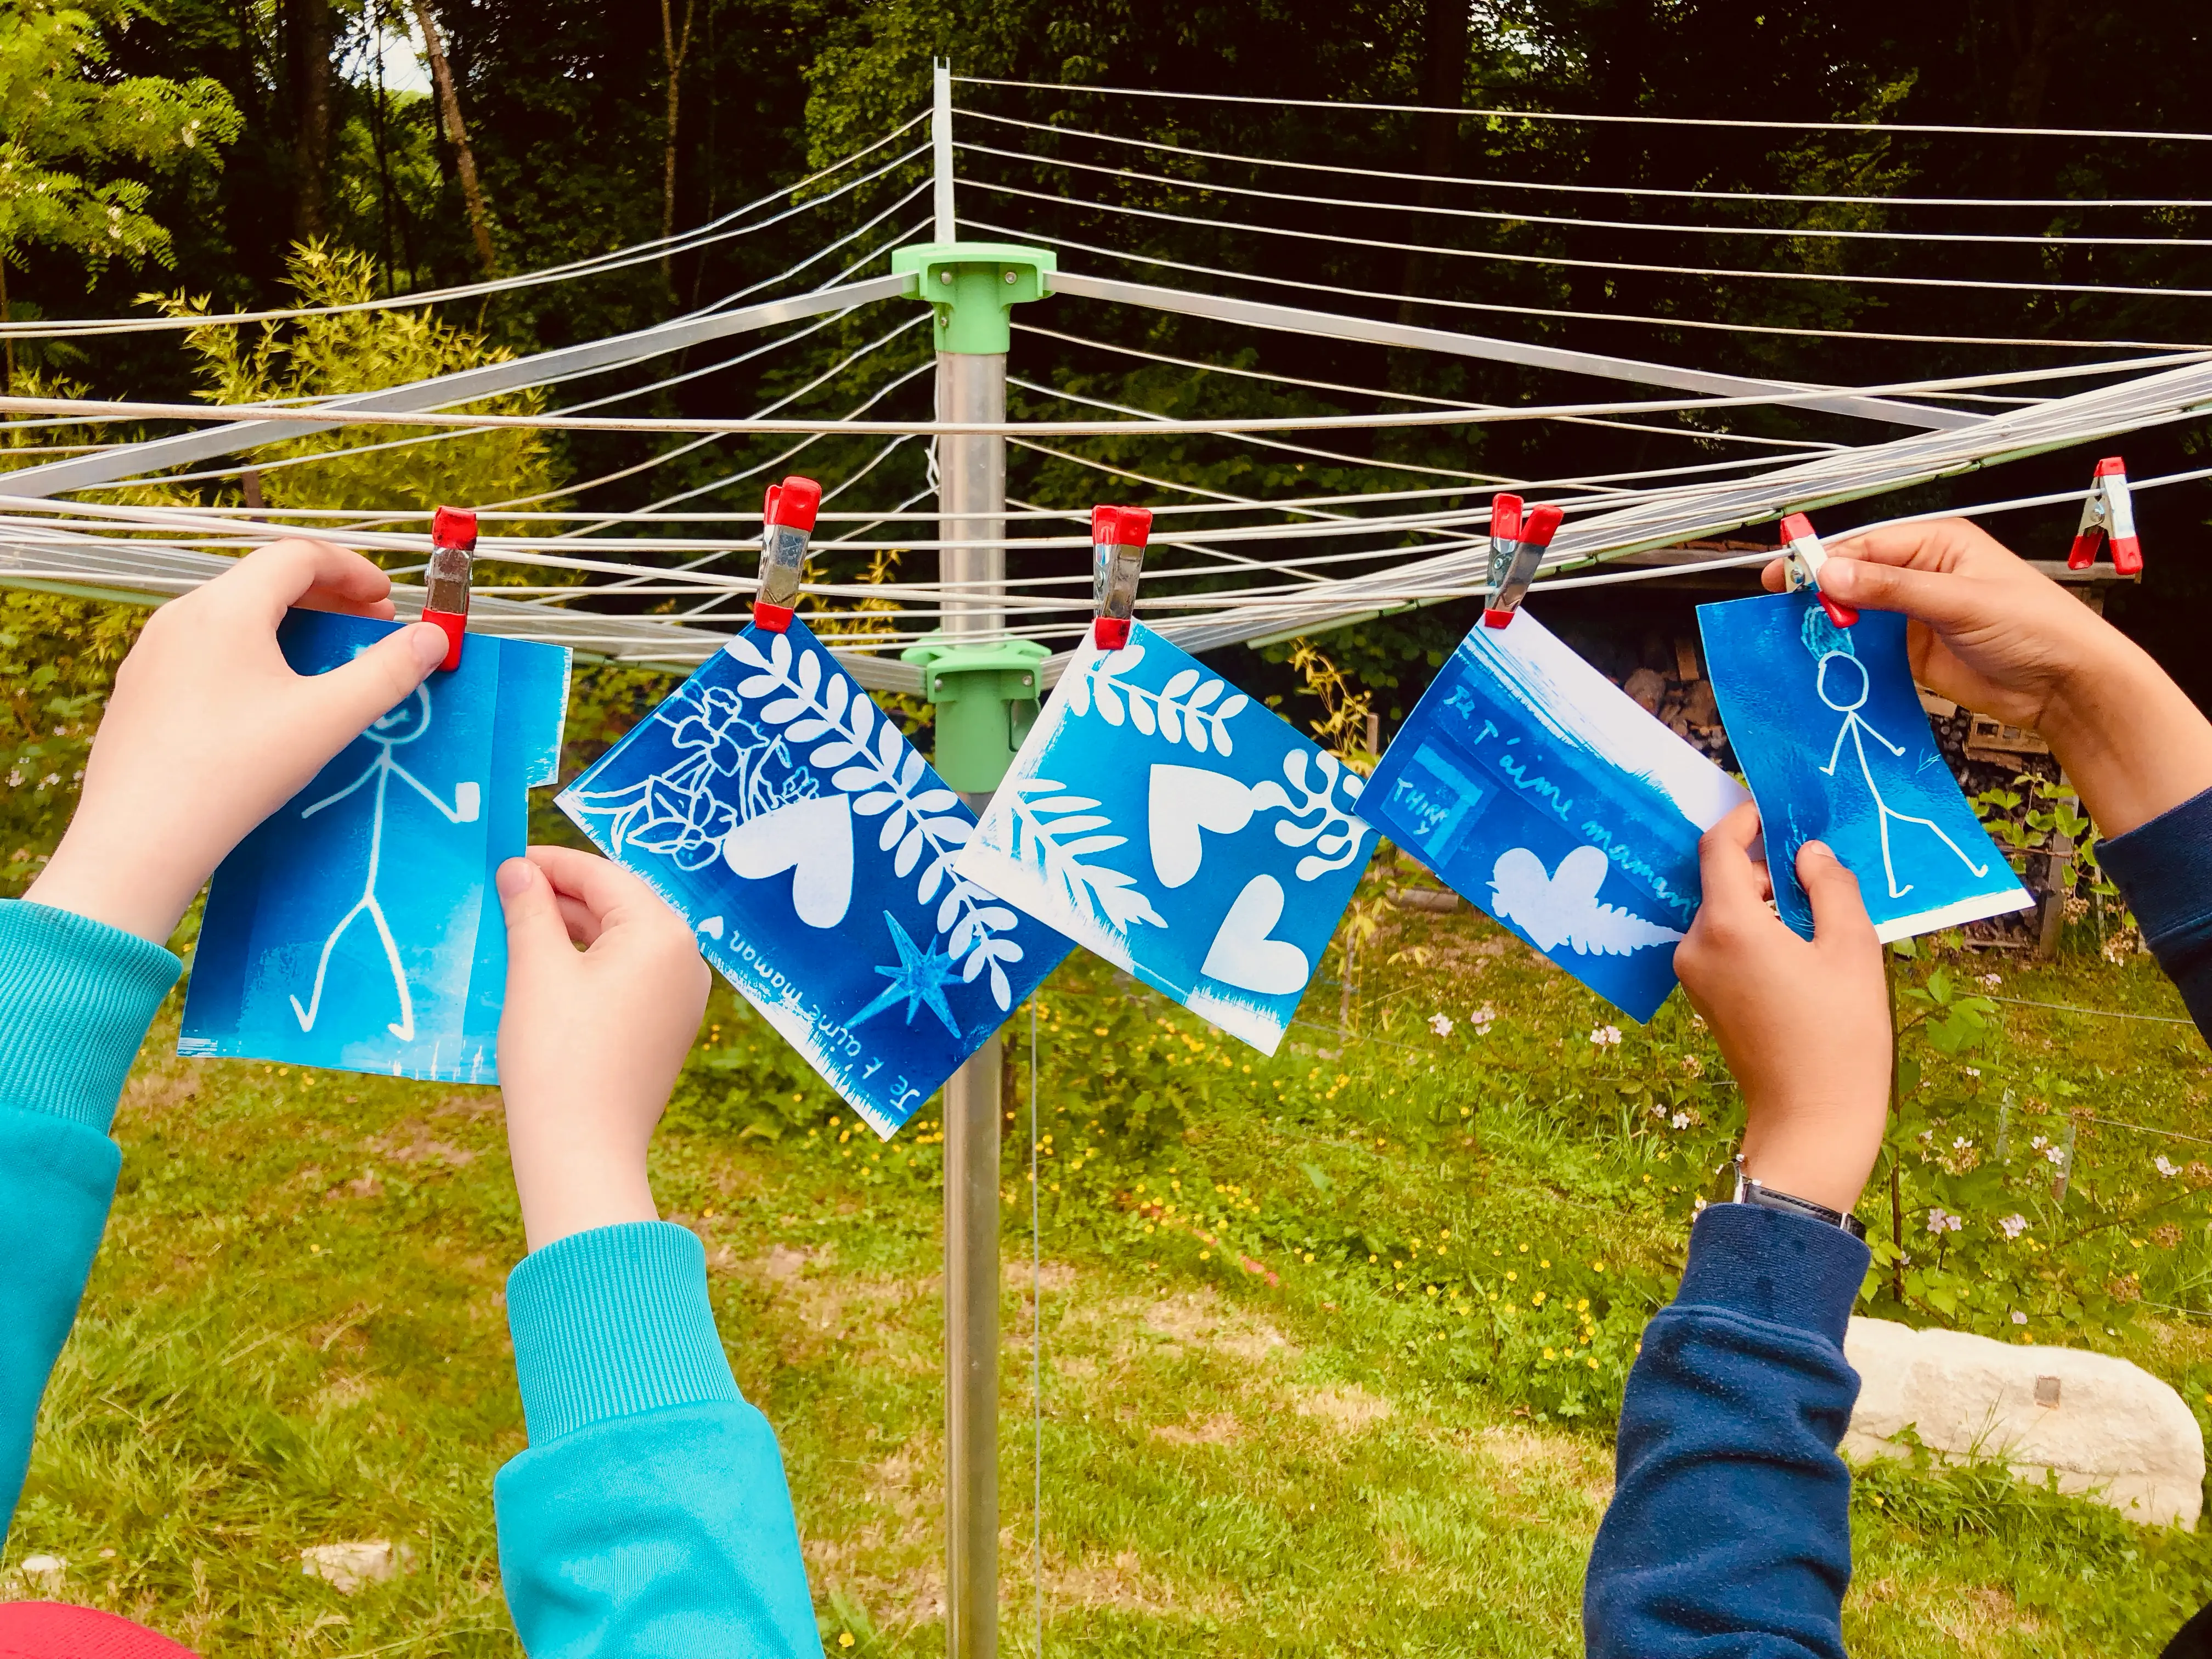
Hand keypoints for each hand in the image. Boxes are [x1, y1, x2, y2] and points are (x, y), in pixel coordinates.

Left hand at [25, 540, 448, 941]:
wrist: (138, 839)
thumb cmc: (235, 772)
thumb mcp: (327, 720)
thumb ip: (387, 673)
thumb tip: (434, 637)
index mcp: (226, 608)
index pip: (297, 556)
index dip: (353, 569)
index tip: (389, 599)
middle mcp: (182, 615)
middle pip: (263, 580)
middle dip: (326, 595)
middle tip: (369, 627)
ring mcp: (153, 651)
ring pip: (232, 614)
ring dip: (288, 622)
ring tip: (324, 660)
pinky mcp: (140, 688)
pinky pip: (204, 647)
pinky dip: (250, 650)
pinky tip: (267, 697)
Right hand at [495, 845, 709, 1251]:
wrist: (583, 1150)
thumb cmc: (558, 1056)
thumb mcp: (536, 970)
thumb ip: (530, 909)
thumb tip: (518, 869)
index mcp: (663, 933)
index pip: (604, 876)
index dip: (551, 863)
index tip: (506, 859)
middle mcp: (686, 959)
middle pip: (618, 905)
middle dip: (561, 895)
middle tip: (504, 891)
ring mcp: (681, 997)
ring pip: (621, 942)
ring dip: (571, 930)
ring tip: (516, 927)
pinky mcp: (667, 1028)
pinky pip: (628, 977)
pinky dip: (588, 964)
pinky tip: (545, 967)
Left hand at [1674, 802, 1889, 1215]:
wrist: (1811, 1119)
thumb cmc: (1841, 1035)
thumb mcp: (1851, 948)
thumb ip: (1827, 886)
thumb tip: (1806, 851)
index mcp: (1727, 925)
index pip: (1718, 847)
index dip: (1745, 819)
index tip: (1776, 809)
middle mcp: (1696, 943)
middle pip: (1724, 880)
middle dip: (1768, 869)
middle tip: (1823, 875)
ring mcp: (1693, 972)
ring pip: (1726, 912)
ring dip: (1766, 903)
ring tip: (1822, 923)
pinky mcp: (1701, 994)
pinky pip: (1725, 942)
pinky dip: (1757, 931)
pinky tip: (1802, 953)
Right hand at [1762, 518, 2211, 836]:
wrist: (2065, 685)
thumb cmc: (2034, 627)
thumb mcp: (1959, 601)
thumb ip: (1892, 588)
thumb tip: (1832, 573)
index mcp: (1937, 544)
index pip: (1867, 545)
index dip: (1825, 559)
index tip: (1788, 576)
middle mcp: (1921, 574)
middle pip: (1854, 576)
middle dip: (1819, 589)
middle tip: (1778, 605)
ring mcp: (1914, 614)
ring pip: (1855, 612)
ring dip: (1828, 623)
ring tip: (1792, 634)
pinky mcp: (1912, 652)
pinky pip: (1867, 647)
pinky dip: (1844, 652)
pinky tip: (1823, 658)